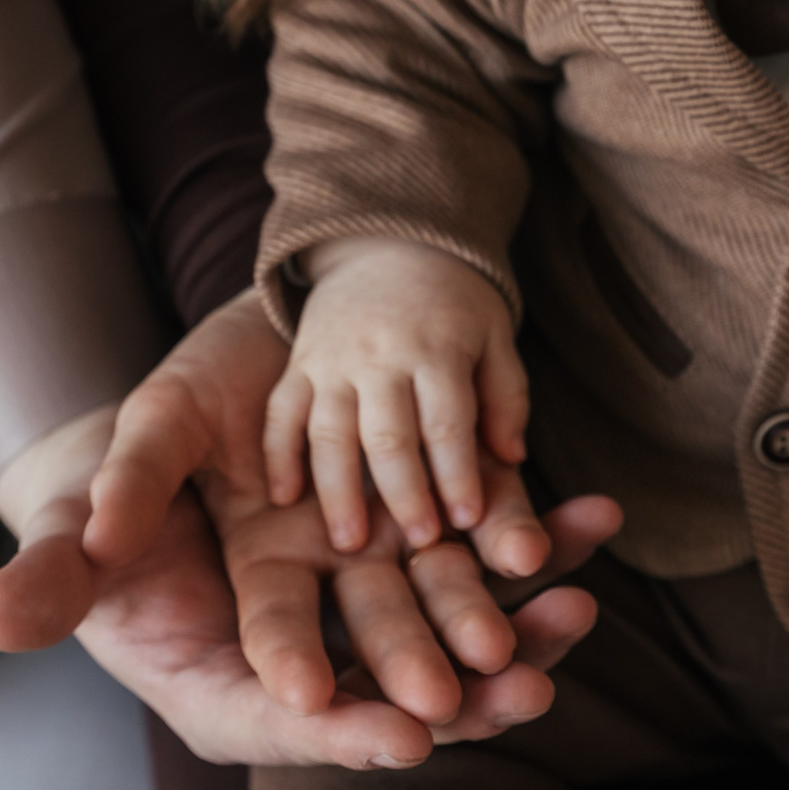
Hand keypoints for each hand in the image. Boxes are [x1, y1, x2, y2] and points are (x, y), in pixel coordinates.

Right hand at [0, 291, 618, 766]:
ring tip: (580, 601)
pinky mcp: (406, 544)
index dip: (343, 731)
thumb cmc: (101, 500)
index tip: (401, 737)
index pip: (291, 721)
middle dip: (461, 690)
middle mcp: (315, 654)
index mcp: (230, 679)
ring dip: (523, 619)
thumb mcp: (75, 529)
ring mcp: (367, 598)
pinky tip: (596, 516)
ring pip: (456, 623)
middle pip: (394, 687)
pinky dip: (539, 537)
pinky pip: (485, 550)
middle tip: (527, 691)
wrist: (156, 439)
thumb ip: (53, 575)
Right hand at [270, 238, 532, 557]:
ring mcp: (333, 360)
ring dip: (339, 490)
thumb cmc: (454, 306)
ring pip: (331, 431)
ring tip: (349, 543)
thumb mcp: (495, 336)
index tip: (468, 522)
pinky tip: (282, 497)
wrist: (388, 244)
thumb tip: (510, 459)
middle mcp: (382, 356)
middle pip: (390, 434)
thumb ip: (505, 396)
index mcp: (438, 350)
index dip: (458, 474)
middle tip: (419, 545)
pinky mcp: (298, 365)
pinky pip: (282, 412)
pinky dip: (278, 454)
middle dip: (405, 493)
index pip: (448, 423)